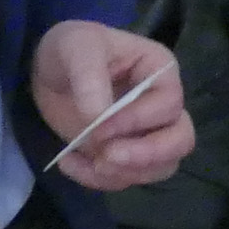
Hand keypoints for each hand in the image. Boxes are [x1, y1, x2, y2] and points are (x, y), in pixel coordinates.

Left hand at [30, 20, 194, 190]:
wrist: (48, 70)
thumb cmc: (70, 49)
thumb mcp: (77, 48)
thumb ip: (90, 79)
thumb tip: (99, 117)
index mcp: (161, 72)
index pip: (169, 105)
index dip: (138, 120)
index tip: (98, 127)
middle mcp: (162, 105)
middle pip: (181, 140)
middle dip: (146, 156)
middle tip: (107, 158)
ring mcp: (146, 133)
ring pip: (162, 166)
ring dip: (126, 173)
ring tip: (91, 164)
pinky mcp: (125, 153)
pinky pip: (127, 177)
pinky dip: (100, 180)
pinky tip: (70, 163)